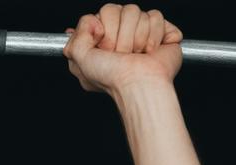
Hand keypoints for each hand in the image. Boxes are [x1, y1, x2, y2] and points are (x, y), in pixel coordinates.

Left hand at [63, 5, 182, 94]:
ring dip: (135, 37)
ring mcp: (141, 33)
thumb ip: (74, 38)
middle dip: (117, 34)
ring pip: (136, 11)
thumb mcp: (78, 60)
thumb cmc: (112, 79)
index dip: (102, 29)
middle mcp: (119, 36)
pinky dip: (152, 36)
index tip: (103, 49)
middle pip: (116, 9)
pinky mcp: (161, 32)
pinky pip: (155, 16)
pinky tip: (149, 51)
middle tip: (120, 54)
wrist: (139, 85)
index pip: (100, 13)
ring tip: (135, 55)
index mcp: (101, 42)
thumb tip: (90, 21)